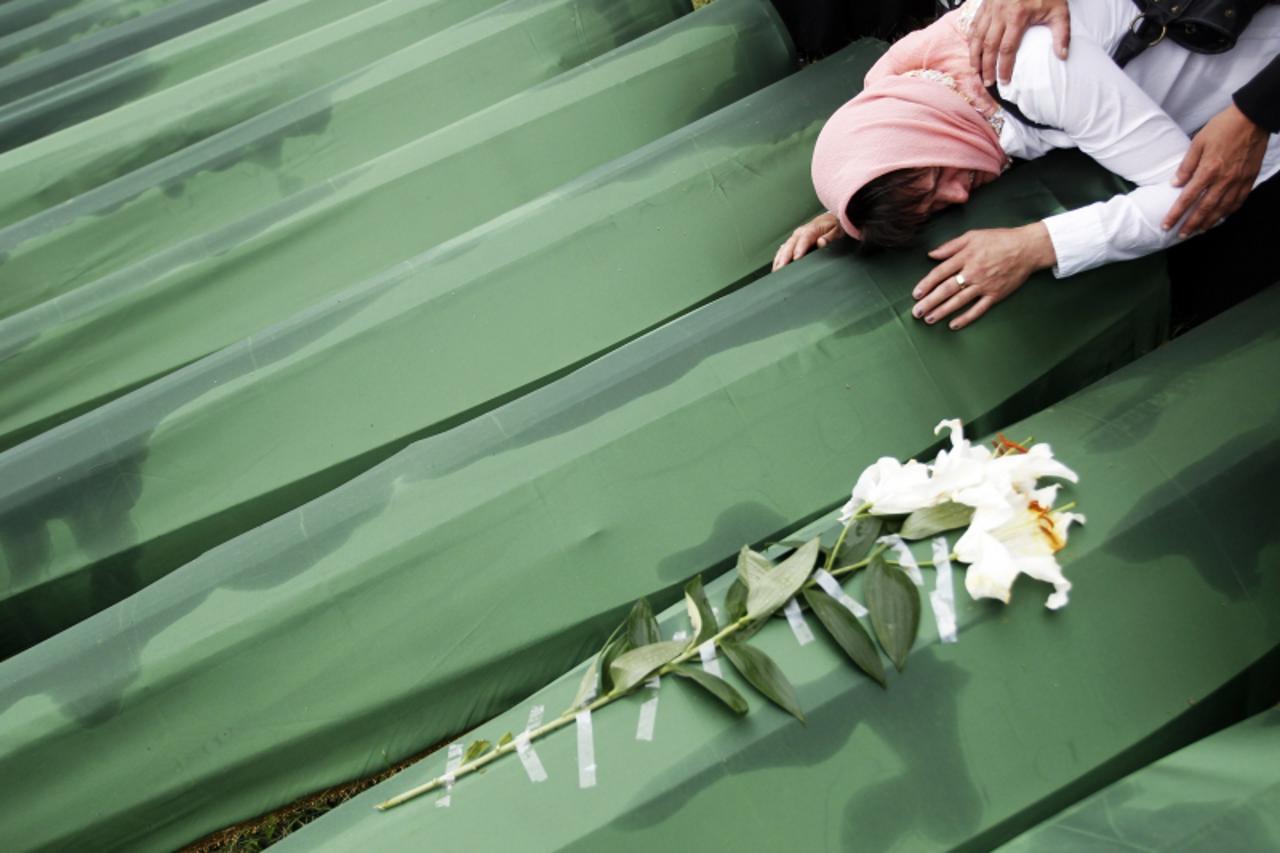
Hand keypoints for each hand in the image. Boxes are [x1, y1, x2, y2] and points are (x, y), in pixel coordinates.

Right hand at [772, 212, 841, 271]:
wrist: (829, 219)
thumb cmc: (833, 225)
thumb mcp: (837, 230)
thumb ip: (830, 237)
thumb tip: (822, 242)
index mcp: (812, 229)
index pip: (804, 239)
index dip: (799, 249)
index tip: (796, 258)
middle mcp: (801, 232)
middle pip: (790, 245)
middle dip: (785, 257)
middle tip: (781, 268)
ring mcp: (795, 237)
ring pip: (784, 247)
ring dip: (779, 258)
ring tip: (776, 270)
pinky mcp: (793, 241)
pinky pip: (783, 249)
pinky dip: (779, 257)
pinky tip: (776, 265)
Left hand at [911, 224, 1055, 329]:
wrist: (1027, 248)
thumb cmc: (999, 239)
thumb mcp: (973, 235)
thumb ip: (950, 246)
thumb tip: (931, 254)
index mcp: (966, 257)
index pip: (940, 272)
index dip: (926, 284)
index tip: (916, 294)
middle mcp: (973, 272)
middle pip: (947, 289)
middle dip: (930, 302)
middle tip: (916, 312)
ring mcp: (985, 285)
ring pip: (959, 301)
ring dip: (942, 312)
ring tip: (929, 319)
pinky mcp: (996, 295)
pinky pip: (978, 309)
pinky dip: (965, 318)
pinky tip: (953, 325)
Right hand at [968, 0, 1069, 85]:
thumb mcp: (1059, 10)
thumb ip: (1061, 33)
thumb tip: (1062, 56)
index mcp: (1018, 16)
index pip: (1007, 49)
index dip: (1004, 68)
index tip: (1004, 81)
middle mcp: (1000, 13)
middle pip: (989, 46)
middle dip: (987, 67)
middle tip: (987, 82)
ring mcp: (990, 8)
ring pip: (977, 37)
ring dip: (974, 56)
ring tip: (975, 71)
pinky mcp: (985, 4)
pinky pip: (974, 25)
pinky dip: (971, 40)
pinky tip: (972, 51)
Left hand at [1164, 104, 1268, 237]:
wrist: (1252, 117)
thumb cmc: (1223, 127)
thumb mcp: (1198, 142)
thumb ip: (1186, 165)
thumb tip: (1175, 183)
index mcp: (1208, 170)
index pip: (1188, 198)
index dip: (1176, 214)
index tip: (1167, 225)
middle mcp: (1224, 179)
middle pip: (1205, 208)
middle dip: (1192, 224)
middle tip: (1182, 234)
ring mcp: (1239, 180)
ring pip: (1223, 208)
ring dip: (1210, 221)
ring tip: (1199, 230)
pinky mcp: (1250, 178)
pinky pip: (1239, 200)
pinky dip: (1229, 211)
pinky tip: (1222, 216)